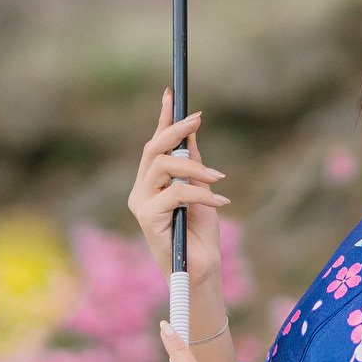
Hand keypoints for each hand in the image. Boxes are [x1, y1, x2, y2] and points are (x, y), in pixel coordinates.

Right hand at [128, 90, 226, 284]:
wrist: (202, 269)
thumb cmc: (200, 234)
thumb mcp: (200, 191)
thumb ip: (192, 165)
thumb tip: (192, 133)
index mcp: (151, 183)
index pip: (154, 144)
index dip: (163, 118)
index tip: (172, 92)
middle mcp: (141, 191)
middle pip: (153, 149)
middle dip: (176, 130)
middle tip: (198, 120)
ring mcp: (141, 204)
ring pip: (163, 166)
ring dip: (194, 168)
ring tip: (217, 179)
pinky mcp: (147, 218)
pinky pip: (174, 193)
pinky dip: (200, 193)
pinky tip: (219, 201)